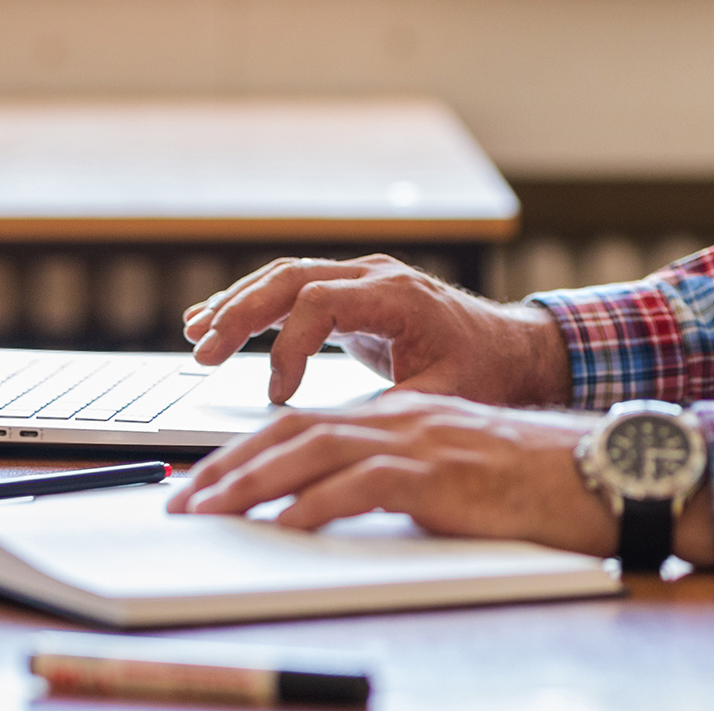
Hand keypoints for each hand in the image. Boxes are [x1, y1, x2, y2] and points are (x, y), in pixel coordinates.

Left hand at [169, 391, 713, 563]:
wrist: (591, 473)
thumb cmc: (528, 482)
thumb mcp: (447, 474)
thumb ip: (395, 479)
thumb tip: (336, 510)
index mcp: (398, 414)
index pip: (305, 426)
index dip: (248, 452)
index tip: (205, 484)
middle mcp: (398, 417)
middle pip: (292, 432)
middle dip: (228, 466)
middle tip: (182, 501)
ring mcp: (415, 441)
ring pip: (309, 451)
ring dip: (249, 483)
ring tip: (207, 512)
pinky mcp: (434, 473)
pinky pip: (357, 487)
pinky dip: (310, 507)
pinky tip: (279, 528)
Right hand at [182, 254, 572, 407]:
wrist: (516, 352)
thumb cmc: (486, 375)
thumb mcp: (443, 398)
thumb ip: (390, 410)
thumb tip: (337, 437)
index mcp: (396, 295)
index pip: (318, 302)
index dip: (288, 348)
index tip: (278, 394)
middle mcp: (375, 275)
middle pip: (290, 278)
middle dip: (240, 314)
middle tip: (203, 351)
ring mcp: (362, 280)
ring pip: (285, 277)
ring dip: (238, 305)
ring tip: (196, 336)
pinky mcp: (354, 296)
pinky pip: (294, 291)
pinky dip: (255, 306)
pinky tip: (218, 322)